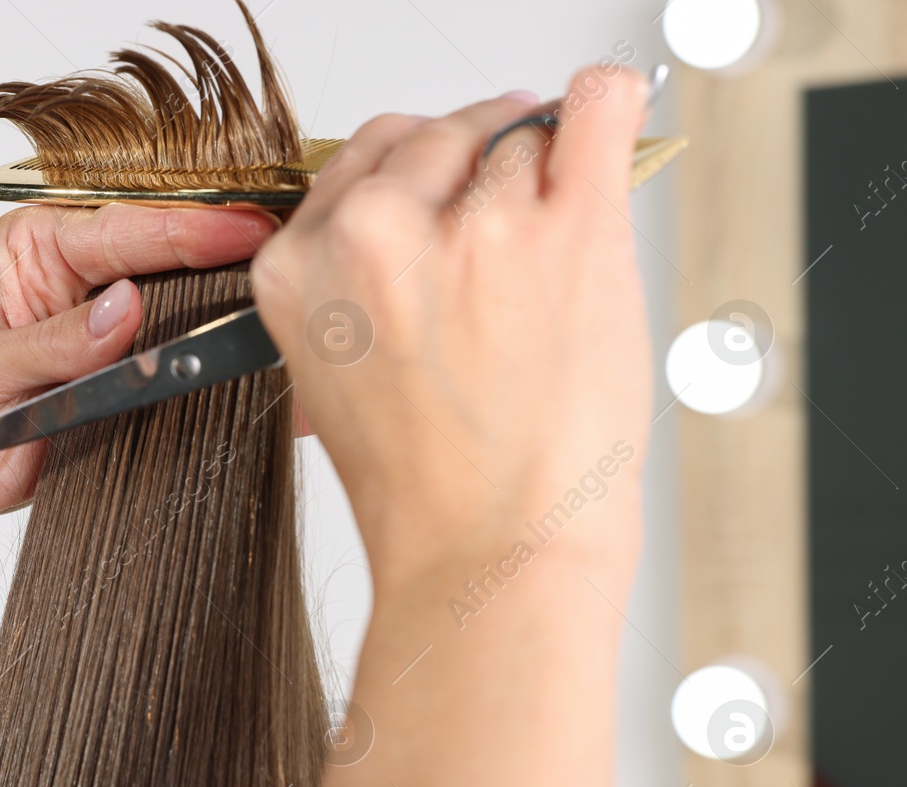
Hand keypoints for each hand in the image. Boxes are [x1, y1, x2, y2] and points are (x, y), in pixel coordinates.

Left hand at [0, 202, 276, 552]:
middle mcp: (77, 292)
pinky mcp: (104, 412)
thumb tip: (129, 310)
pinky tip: (239, 396)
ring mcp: (97, 354)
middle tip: (280, 285)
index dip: (194, 230)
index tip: (249, 231)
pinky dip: (197, 403)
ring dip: (217, 344)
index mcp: (39, 247)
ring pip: (175, 339)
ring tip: (274, 342)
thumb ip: (55, 341)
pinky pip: (160, 403)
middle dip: (224, 279)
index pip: (130, 229)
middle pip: (170, 275)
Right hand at [252, 66, 652, 588]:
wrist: (492, 556)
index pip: (360, 158)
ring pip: (517, 133)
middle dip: (473, 168)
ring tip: (549, 268)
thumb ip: (355, 281)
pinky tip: (604, 132)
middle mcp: (372, 237)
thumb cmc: (426, 493)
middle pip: (435, 132)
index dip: (415, 179)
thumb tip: (413, 210)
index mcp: (298, 270)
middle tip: (504, 239)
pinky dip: (607, 110)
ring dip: (541, 178)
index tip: (445, 201)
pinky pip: (596, 110)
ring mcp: (473, 227)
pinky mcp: (566, 230)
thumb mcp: (336, 379)